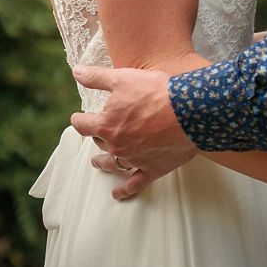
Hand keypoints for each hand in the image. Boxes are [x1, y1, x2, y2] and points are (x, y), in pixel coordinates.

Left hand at [71, 65, 196, 200]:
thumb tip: (76, 72)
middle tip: (98, 131)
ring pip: (113, 163)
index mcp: (107, 124)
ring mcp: (134, 159)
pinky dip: (124, 190)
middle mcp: (117, 144)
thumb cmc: (157, 91)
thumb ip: (98, 77)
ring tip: (97, 162)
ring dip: (103, 163)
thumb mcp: (124, 77)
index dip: (79, 119)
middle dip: (97, 135)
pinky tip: (117, 194)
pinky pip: (135, 184)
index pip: (83, 124)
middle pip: (99, 142)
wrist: (191, 109)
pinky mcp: (152, 168)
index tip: (78, 117)